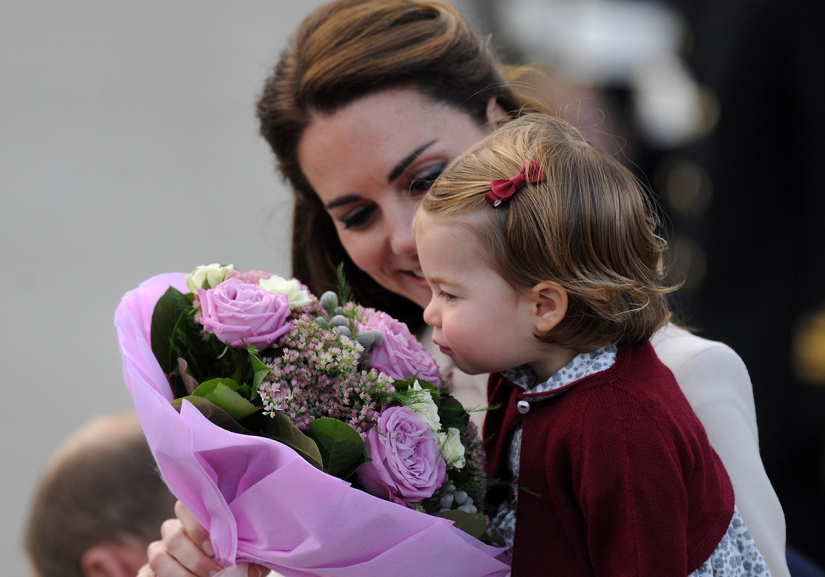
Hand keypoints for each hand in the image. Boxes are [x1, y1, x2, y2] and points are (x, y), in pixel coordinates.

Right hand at [137, 500, 267, 576]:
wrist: (225, 572)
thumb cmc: (240, 564)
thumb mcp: (248, 558)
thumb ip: (247, 557)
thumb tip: (248, 568)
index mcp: (197, 520)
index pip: (186, 507)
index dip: (198, 527)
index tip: (216, 548)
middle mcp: (174, 532)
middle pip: (173, 536)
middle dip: (195, 559)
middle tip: (216, 573)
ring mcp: (160, 552)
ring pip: (157, 557)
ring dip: (181, 574)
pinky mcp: (149, 572)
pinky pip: (144, 574)